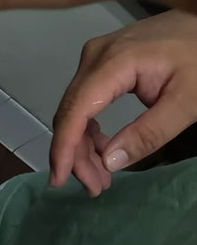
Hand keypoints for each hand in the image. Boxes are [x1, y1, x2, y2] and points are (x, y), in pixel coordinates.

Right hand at [51, 11, 196, 194]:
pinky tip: (103, 147)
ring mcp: (95, 57)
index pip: (76, 111)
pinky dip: (89, 126)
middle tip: (95, 187)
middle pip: (70, 112)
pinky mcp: (102, 61)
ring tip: (100, 175)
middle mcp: (94, 57)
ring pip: (75, 108)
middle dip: (76, 154)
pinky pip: (85, 98)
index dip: (64, 148)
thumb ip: (149, 133)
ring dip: (82, 143)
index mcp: (113, 63)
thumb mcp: (186, 101)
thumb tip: (109, 162)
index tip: (59, 179)